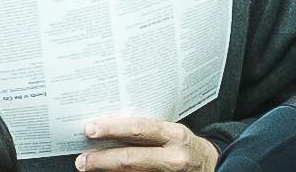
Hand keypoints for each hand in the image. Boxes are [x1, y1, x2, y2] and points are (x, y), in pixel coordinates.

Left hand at [73, 121, 214, 171]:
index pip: (138, 129)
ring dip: (109, 171)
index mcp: (173, 135)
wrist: (213, 166)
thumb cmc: (185, 145)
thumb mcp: (170, 131)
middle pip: (131, 159)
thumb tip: (110, 129)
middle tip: (82, 160)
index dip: (112, 128)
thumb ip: (146, 130)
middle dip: (102, 160)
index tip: (90, 129)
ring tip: (90, 167)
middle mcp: (173, 157)